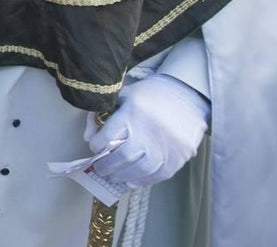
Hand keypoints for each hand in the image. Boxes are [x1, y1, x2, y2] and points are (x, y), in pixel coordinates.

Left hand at [88, 74, 209, 188]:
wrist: (187, 95)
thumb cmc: (150, 95)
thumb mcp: (124, 96)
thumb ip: (105, 114)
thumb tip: (90, 138)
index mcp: (132, 114)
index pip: (107, 137)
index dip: (97, 145)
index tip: (95, 147)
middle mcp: (148, 132)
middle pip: (122, 157)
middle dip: (107, 166)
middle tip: (100, 169)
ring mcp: (165, 147)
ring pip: (140, 170)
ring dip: (122, 177)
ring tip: (113, 177)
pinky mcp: (179, 157)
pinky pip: (158, 175)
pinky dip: (143, 180)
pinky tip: (133, 180)